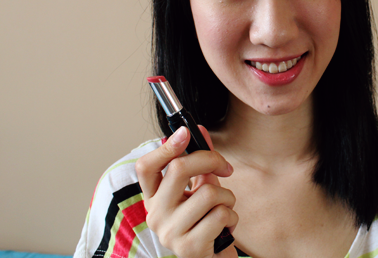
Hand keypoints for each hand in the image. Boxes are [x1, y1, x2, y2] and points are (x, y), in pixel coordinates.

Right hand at [136, 126, 238, 257]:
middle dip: (211, 160)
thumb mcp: (201, 188)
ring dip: (227, 197)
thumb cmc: (206, 222)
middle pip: (179, 169)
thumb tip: (200, 130)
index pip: (146, 167)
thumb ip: (200, 162)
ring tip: (224, 207)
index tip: (186, 132)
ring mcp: (170, 232)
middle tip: (225, 168)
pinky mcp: (189, 246)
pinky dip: (232, 216)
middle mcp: (155, 214)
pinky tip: (225, 226)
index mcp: (154, 198)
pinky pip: (220, 214)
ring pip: (209, 192)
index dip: (165, 146)